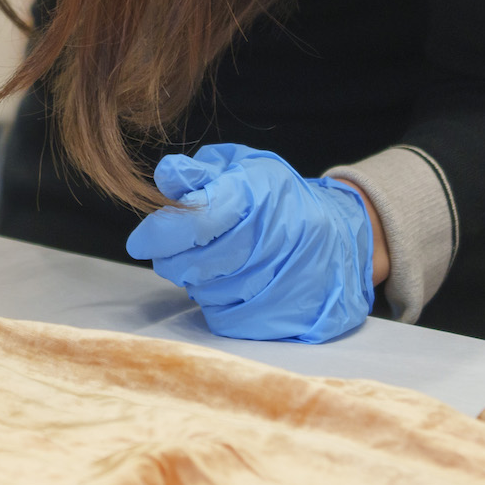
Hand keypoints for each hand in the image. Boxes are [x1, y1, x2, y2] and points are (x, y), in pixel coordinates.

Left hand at [126, 144, 376, 342]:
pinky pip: (221, 316)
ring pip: (202, 291)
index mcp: (259, 198)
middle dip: (171, 258)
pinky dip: (214, 302)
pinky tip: (228, 284)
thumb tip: (166, 175)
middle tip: (177, 249)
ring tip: (214, 261)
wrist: (343, 239)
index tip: (141, 240)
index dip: (159, 233)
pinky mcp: (278, 316)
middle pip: (192, 263)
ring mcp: (276, 283)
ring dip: (195, 280)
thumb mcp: (247, 168)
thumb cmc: (283, 200)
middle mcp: (271, 242)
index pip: (195, 221)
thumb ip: (203, 173)